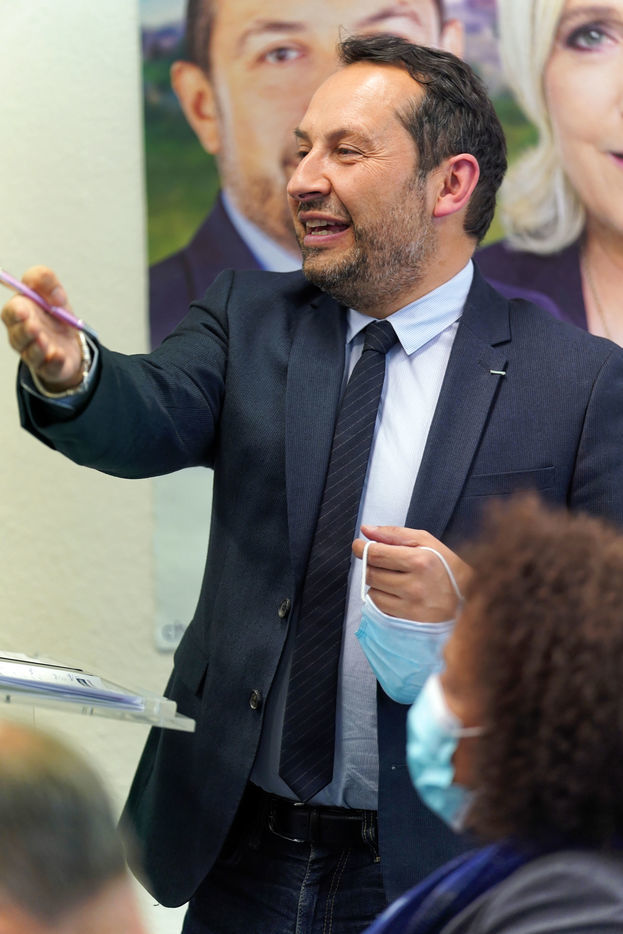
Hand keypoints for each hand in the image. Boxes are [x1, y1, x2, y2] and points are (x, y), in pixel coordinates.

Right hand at [1, 266, 83, 390]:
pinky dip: (53, 362)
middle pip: (17, 336)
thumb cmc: (54, 314)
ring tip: (44, 341)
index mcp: (19, 313)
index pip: (10, 313)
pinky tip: (58, 355)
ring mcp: (33, 353)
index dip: (15, 312)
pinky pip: (48, 367)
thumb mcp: (53, 292)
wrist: (72, 341)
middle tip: (33, 325)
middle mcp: (21, 335)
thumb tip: (55, 295)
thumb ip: (46, 280)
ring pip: (30, 353)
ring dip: (37, 347)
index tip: (24, 309)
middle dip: (24, 330)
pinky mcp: (48, 367)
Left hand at [352, 525, 471, 621]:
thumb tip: (366, 530)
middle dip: (371, 564)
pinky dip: (383, 598)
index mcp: (420, 560)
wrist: (469, 600)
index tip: (359, 545)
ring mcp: (411, 605)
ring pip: (373, 591)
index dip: (362, 548)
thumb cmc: (447, 567)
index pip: (376, 554)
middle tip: (382, 561)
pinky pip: (380, 606)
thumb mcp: (427, 542)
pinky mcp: (408, 620)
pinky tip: (398, 593)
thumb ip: (394, 534)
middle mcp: (414, 585)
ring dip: (377, 583)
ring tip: (396, 579)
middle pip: (371, 573)